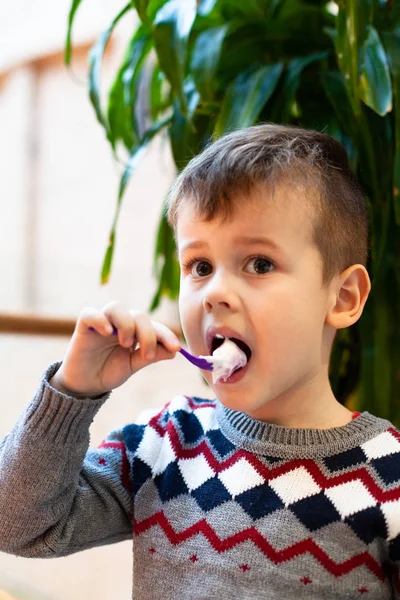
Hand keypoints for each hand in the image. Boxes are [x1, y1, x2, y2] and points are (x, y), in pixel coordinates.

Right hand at [49, 301, 180, 397]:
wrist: (85, 385)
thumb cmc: (108, 371)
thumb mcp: (133, 365)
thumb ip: (151, 356)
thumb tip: (175, 351)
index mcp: (134, 330)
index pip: (153, 325)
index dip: (166, 334)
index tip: (175, 348)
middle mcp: (119, 323)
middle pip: (138, 315)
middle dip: (148, 334)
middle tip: (146, 355)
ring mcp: (101, 323)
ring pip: (116, 307)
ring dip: (126, 324)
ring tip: (126, 344)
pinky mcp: (84, 327)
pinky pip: (90, 313)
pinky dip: (100, 320)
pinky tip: (107, 333)